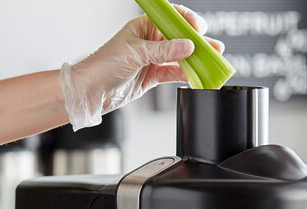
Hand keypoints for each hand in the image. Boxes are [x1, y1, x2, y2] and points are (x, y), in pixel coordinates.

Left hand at [61, 5, 221, 130]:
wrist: (92, 91)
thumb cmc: (104, 66)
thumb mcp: (136, 54)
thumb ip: (164, 51)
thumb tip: (187, 46)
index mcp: (143, 27)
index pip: (170, 18)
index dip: (187, 22)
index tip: (200, 29)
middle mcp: (149, 42)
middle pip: (178, 39)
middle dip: (197, 44)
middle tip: (214, 49)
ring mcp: (152, 59)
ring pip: (178, 58)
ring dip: (194, 62)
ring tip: (210, 64)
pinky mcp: (152, 76)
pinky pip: (173, 73)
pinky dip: (185, 75)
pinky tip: (195, 76)